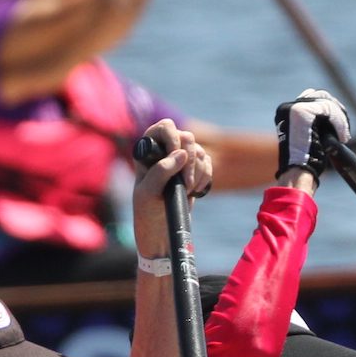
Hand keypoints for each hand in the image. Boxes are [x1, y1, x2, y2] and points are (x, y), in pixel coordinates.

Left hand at [132, 118, 212, 252]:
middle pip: (187, 137)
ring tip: (185, 191)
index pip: (164, 127)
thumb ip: (161, 171)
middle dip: (189, 161)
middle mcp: (164, 150)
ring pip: (199, 152)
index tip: (175, 157)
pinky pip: (208, 163)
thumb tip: (181, 154)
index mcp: (147, 150)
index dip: (173, 138)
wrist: (160, 229)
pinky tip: (194, 191)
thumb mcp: (148, 193)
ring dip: (196, 173)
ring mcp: (181, 158)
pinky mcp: (194, 169)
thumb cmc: (147, 211)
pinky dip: (205, 177)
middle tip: (184, 183)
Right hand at [274, 88, 349, 181]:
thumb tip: (331, 112)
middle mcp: (287, 108)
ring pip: (327, 103)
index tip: (340, 123)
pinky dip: (339, 122)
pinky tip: (342, 137)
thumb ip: (315, 122)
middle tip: (344, 131)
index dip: (330, 109)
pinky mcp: (302, 111)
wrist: (298, 173)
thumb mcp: (308, 136)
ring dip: (340, 119)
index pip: (313, 98)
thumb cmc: (304, 161)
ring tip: (343, 137)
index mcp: (286, 113)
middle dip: (336, 112)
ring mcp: (294, 108)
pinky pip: (329, 109)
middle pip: (321, 97)